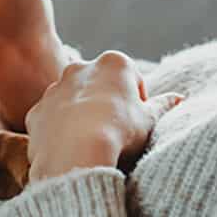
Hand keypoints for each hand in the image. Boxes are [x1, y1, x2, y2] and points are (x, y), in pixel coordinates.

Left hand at [25, 52, 183, 181]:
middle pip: (100, 86)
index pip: (133, 79)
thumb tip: (179, 98)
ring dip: (82, 116)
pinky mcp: (37, 111)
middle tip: (116, 133)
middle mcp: (80, 67)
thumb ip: (163, 105)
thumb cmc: (120, 133)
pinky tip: (72, 148)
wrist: (76, 153)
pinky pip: (53, 119)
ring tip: (93, 143)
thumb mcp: (150, 119)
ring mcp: (55, 88)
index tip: (138, 123)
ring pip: (74, 101)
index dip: (138, 103)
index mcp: (114, 63)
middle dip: (107, 104)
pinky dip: (61, 130)